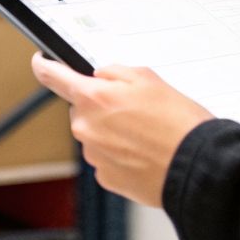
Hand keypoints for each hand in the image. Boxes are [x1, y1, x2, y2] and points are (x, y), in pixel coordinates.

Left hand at [31, 55, 212, 207]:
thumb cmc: (179, 124)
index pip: (52, 76)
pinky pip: (106, 158)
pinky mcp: (105, 178)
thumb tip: (100, 76)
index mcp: (93, 98)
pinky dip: (121, 154)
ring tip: (146, 135)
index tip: (41, 62)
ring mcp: (94, 155)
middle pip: (82, 109)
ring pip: (95, 134)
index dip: (44, 65)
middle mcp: (86, 128)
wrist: (197, 168)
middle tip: (135, 111)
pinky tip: (144, 153)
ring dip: (113, 132)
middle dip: (102, 107)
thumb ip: (114, 72)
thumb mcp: (149, 79)